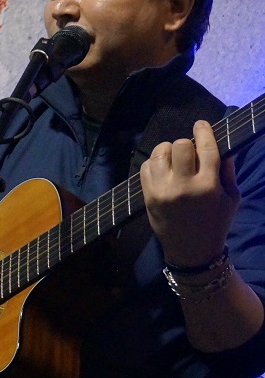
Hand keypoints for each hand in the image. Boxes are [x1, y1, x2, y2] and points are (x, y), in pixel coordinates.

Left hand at [140, 120, 239, 267]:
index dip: (204, 131)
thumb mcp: (232, 198)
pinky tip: (164, 172)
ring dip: (169, 152)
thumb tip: (220, 144)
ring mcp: (162, 190)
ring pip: (160, 151)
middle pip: (180, 145)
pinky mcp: (148, 195)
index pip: (206, 147)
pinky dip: (155, 163)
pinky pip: (146, 165)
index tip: (201, 125)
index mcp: (208, 186)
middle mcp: (183, 186)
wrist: (191, 252)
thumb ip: (228, 170)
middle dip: (187, 145)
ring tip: (175, 162)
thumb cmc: (215, 223)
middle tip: (190, 155)